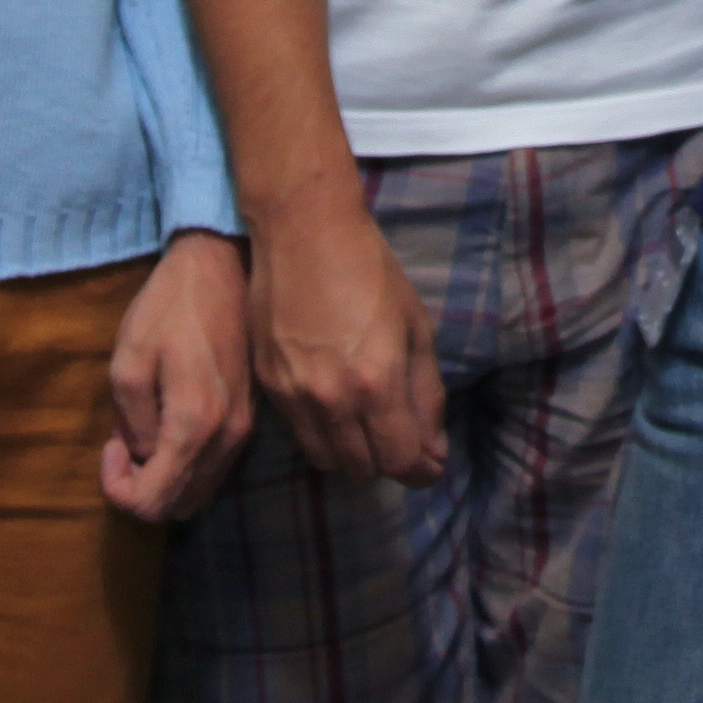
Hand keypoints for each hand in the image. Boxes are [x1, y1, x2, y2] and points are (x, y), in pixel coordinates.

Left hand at [102, 231, 255, 523]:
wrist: (221, 268)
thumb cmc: (168, 308)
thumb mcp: (129, 361)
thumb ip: (133, 422)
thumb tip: (143, 455)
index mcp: (195, 426)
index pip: (153, 501)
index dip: (119, 488)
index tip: (109, 446)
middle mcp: (227, 439)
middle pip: (179, 506)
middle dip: (142, 487)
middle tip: (123, 442)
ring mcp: (243, 431)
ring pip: (199, 491)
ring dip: (164, 476)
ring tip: (143, 428)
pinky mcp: (248, 419)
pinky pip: (213, 467)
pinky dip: (184, 462)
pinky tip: (167, 420)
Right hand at [246, 180, 437, 485]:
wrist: (303, 231)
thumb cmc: (370, 271)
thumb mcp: (416, 328)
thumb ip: (426, 395)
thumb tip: (434, 449)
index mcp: (376, 384)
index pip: (400, 461)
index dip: (421, 470)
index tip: (429, 464)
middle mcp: (332, 400)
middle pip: (363, 468)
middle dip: (389, 462)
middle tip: (401, 440)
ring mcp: (294, 395)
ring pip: (327, 460)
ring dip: (354, 454)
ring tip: (368, 428)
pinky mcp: (268, 384)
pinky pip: (299, 433)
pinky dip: (323, 434)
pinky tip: (335, 407)